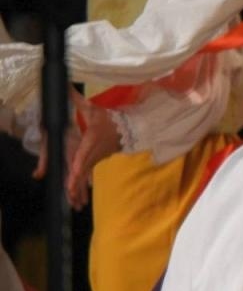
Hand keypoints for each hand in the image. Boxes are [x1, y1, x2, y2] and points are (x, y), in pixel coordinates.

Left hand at [67, 91, 120, 208]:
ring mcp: (96, 158)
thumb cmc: (109, 119)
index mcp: (91, 141)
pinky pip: (86, 174)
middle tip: (71, 196)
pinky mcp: (97, 161)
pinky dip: (81, 185)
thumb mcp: (93, 110)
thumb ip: (77, 102)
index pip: (84, 155)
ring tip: (74, 202)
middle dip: (77, 184)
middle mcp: (94, 152)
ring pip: (85, 175)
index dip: (79, 166)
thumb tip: (65, 88)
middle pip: (83, 170)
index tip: (74, 175)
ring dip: (79, 189)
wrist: (129, 128)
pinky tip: (76, 198)